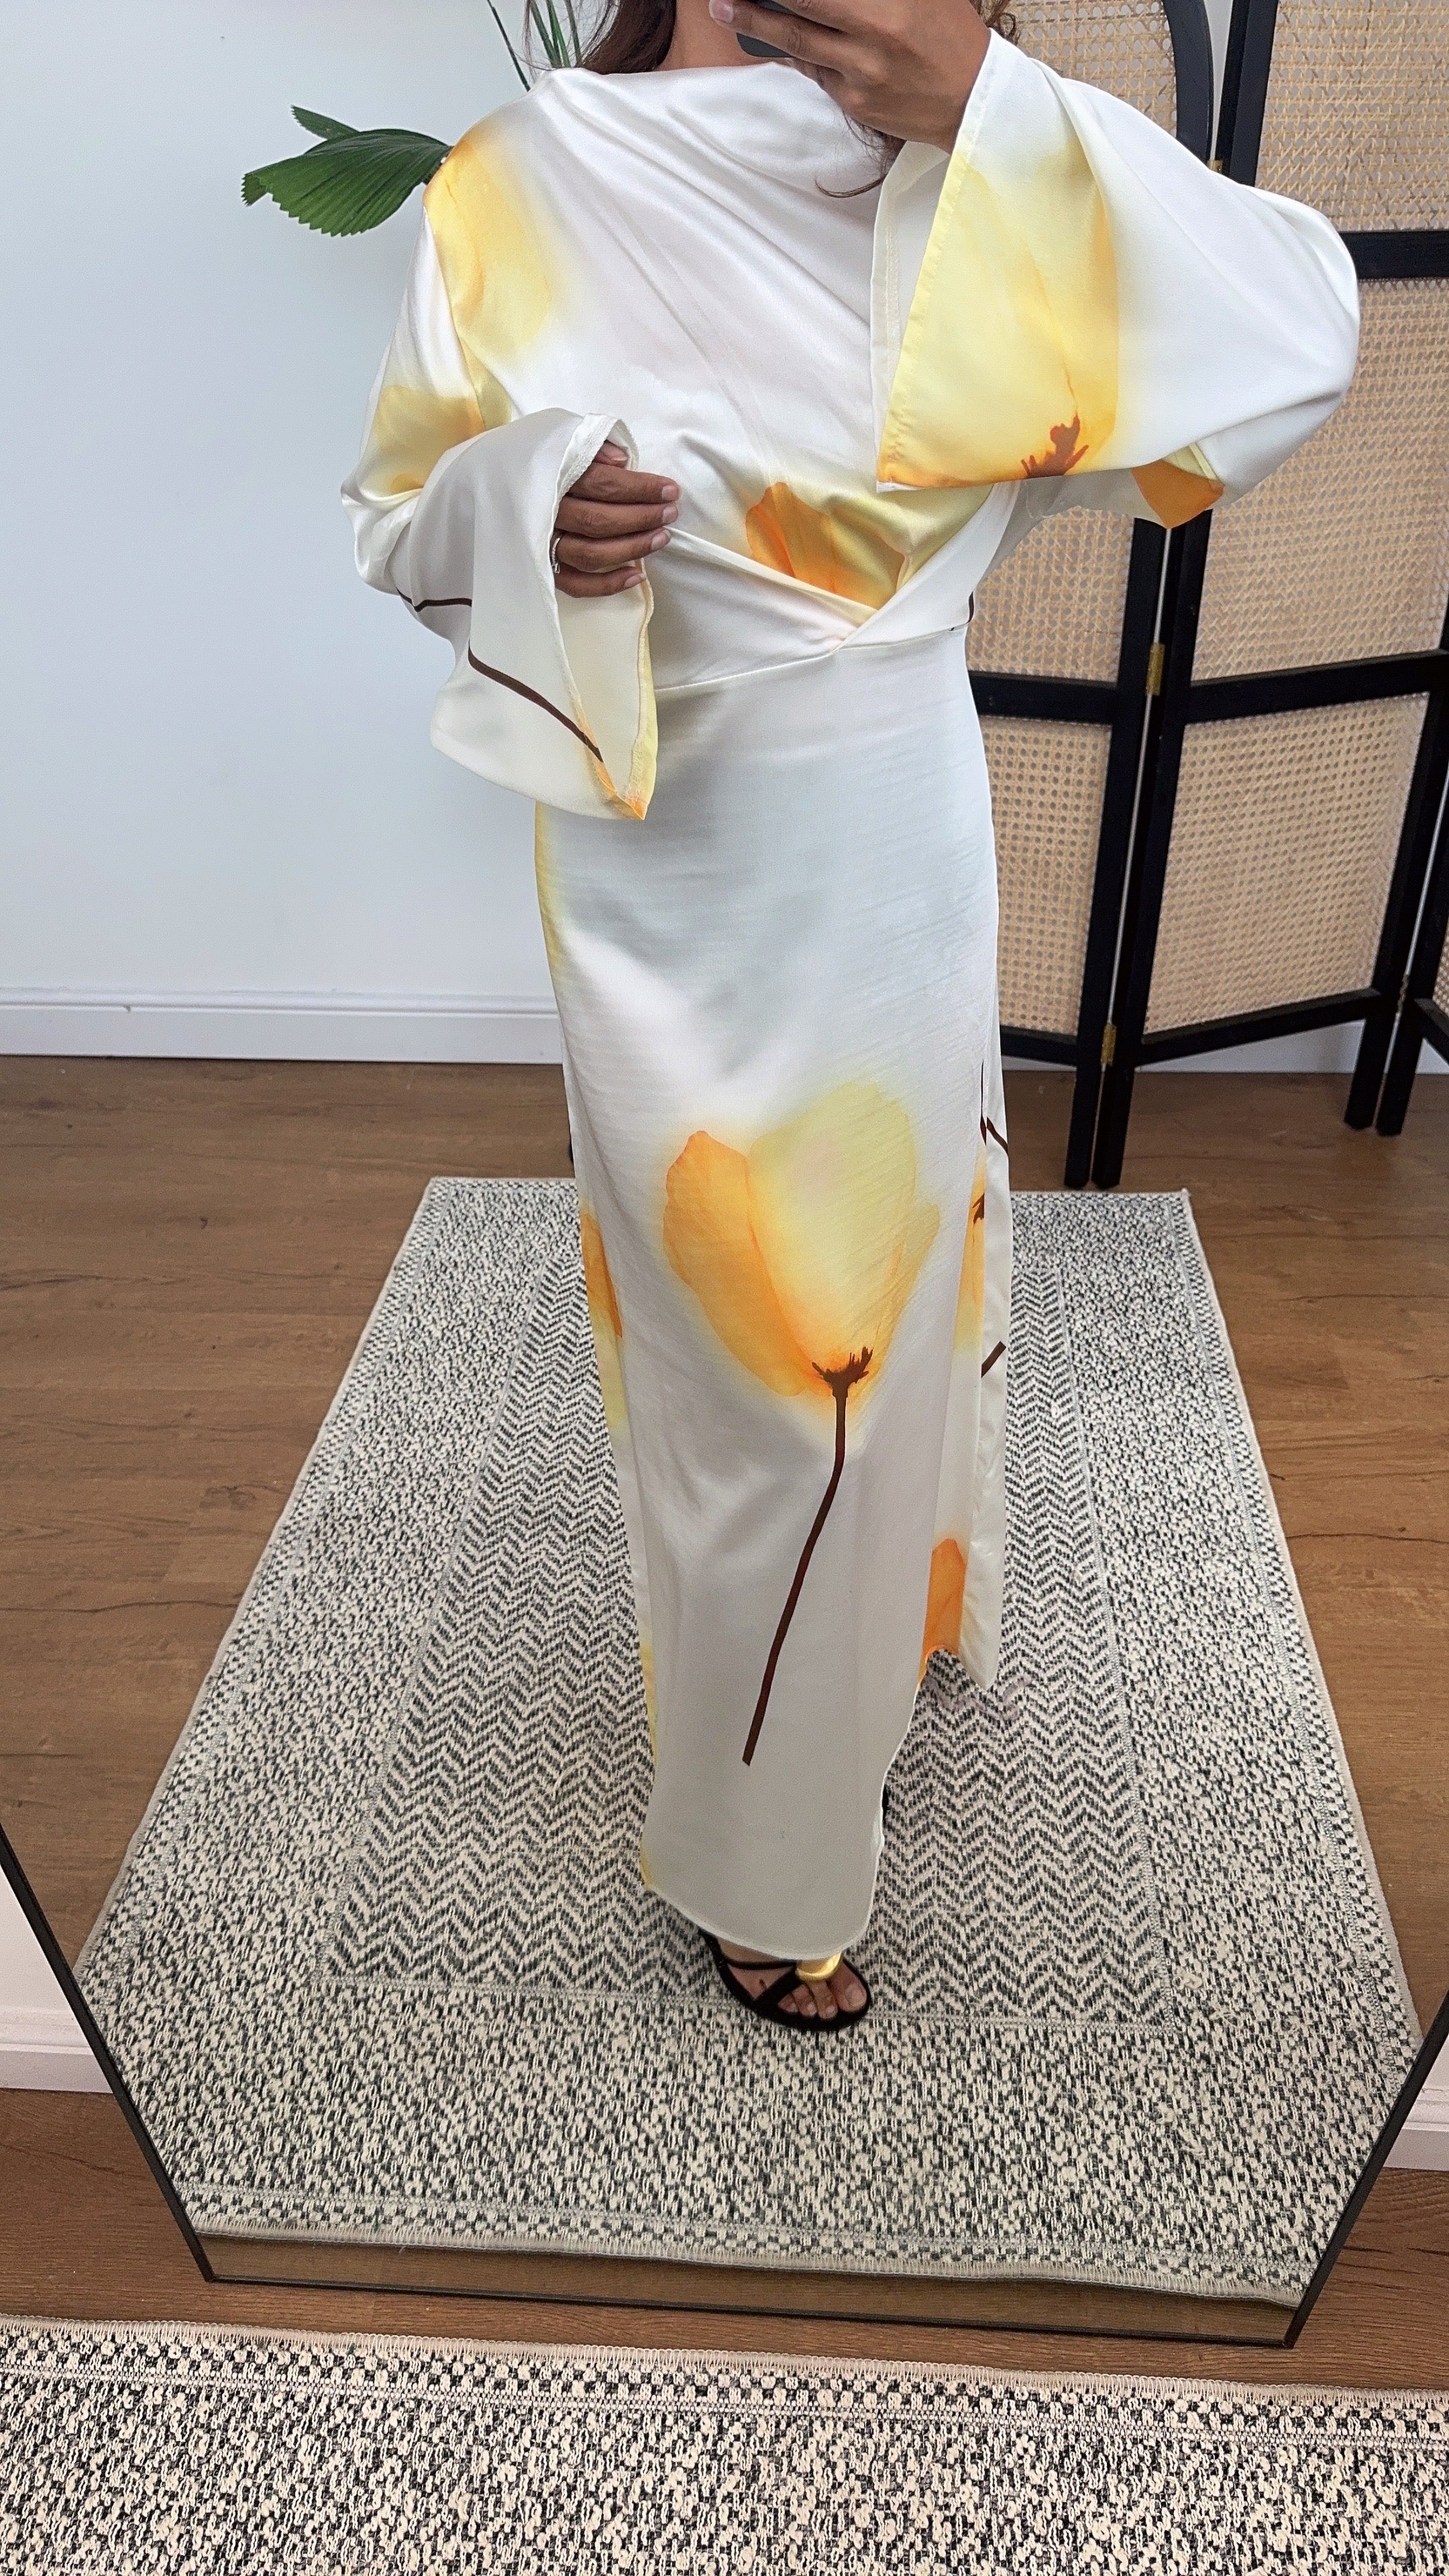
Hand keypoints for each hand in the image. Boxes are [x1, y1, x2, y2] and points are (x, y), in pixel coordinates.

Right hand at [552, 441, 678, 596]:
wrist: (494, 486)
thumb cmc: (538, 462)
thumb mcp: (560, 439)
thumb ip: (592, 446)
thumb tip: (622, 461)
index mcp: (550, 478)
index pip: (603, 484)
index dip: (640, 488)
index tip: (670, 490)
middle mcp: (545, 514)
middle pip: (600, 521)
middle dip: (642, 517)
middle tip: (670, 512)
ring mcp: (543, 546)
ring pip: (591, 554)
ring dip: (632, 549)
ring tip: (662, 538)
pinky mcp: (544, 571)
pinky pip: (577, 585)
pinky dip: (608, 585)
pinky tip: (637, 576)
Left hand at [706, 0, 990, 152]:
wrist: (974, 102)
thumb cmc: (947, 34)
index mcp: (891, 4)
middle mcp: (874, 37)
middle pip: (800, 9)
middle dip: (756, 2)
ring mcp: (862, 74)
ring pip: (799, 44)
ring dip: (758, 26)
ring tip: (728, 10)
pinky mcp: (856, 104)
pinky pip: (816, 72)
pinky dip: (797, 52)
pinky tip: (777, 41)